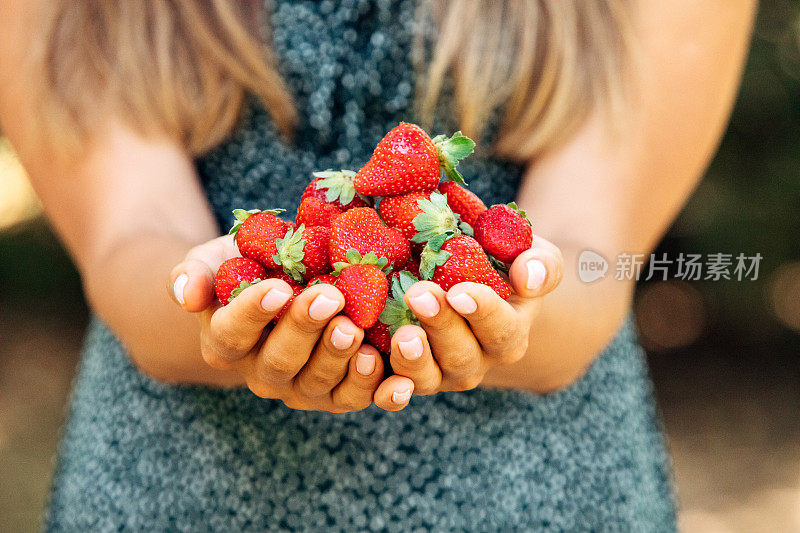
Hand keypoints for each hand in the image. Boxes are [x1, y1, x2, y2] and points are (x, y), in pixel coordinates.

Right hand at [168, 235, 414, 412]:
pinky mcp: (338, 393)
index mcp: (226, 341)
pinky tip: (398, 381)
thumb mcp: (215, 260)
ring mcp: (301, 387)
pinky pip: (356, 399)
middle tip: (330, 298)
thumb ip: (194, 273)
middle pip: (279, 362)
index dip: (253, 313)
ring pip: (318, 384)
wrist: (279, 288)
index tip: (277, 288)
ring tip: (356, 330)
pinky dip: (378, 393)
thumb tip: (186, 294)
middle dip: (304, 331)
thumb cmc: (245, 267)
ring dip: (339, 361)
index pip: (232, 333)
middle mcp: (261, 372)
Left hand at [372, 235, 562, 407]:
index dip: (483, 313)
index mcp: (508, 335)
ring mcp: (438, 373)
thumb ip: (542, 265)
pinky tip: (368, 363)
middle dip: (440, 326)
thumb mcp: (532, 256)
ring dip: (412, 359)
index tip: (462, 292)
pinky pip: (392, 392)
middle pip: (461, 355)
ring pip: (426, 378)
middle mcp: (475, 361)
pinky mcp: (404, 375)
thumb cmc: (503, 264)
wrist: (468, 280)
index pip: (501, 330)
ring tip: (401, 334)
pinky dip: (382, 387)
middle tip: (420, 294)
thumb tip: (529, 276)